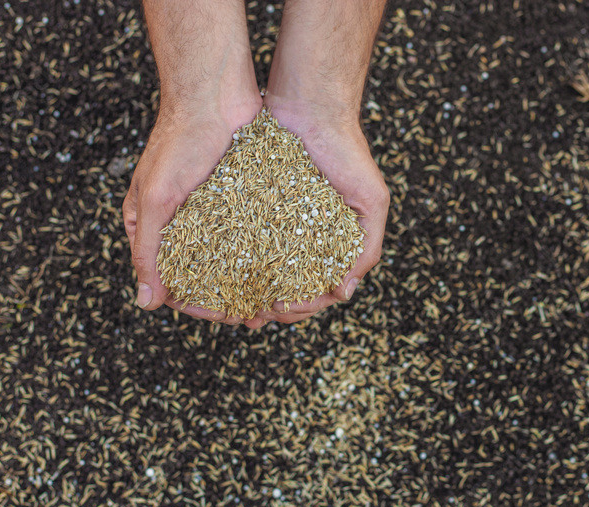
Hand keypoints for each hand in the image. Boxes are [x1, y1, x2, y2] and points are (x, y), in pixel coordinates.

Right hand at [122, 95, 262, 323]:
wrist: (213, 95)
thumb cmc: (177, 142)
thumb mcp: (156, 199)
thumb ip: (147, 251)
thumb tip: (147, 304)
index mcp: (155, 227)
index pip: (174, 281)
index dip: (199, 305)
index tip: (225, 316)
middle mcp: (185, 223)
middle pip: (209, 275)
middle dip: (233, 298)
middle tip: (260, 316)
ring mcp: (216, 212)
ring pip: (235, 259)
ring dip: (254, 282)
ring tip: (277, 299)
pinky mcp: (244, 199)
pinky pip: (256, 234)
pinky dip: (268, 255)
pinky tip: (288, 268)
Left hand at [239, 94, 389, 328]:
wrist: (313, 107)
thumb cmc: (349, 152)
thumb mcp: (373, 202)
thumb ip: (368, 247)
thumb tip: (345, 292)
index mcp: (330, 243)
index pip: (315, 289)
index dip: (299, 307)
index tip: (281, 309)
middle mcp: (300, 236)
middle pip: (282, 284)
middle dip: (266, 305)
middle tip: (249, 316)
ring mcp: (272, 221)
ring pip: (256, 266)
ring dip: (243, 289)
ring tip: (227, 302)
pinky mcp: (248, 203)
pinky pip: (235, 235)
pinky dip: (227, 256)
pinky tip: (215, 268)